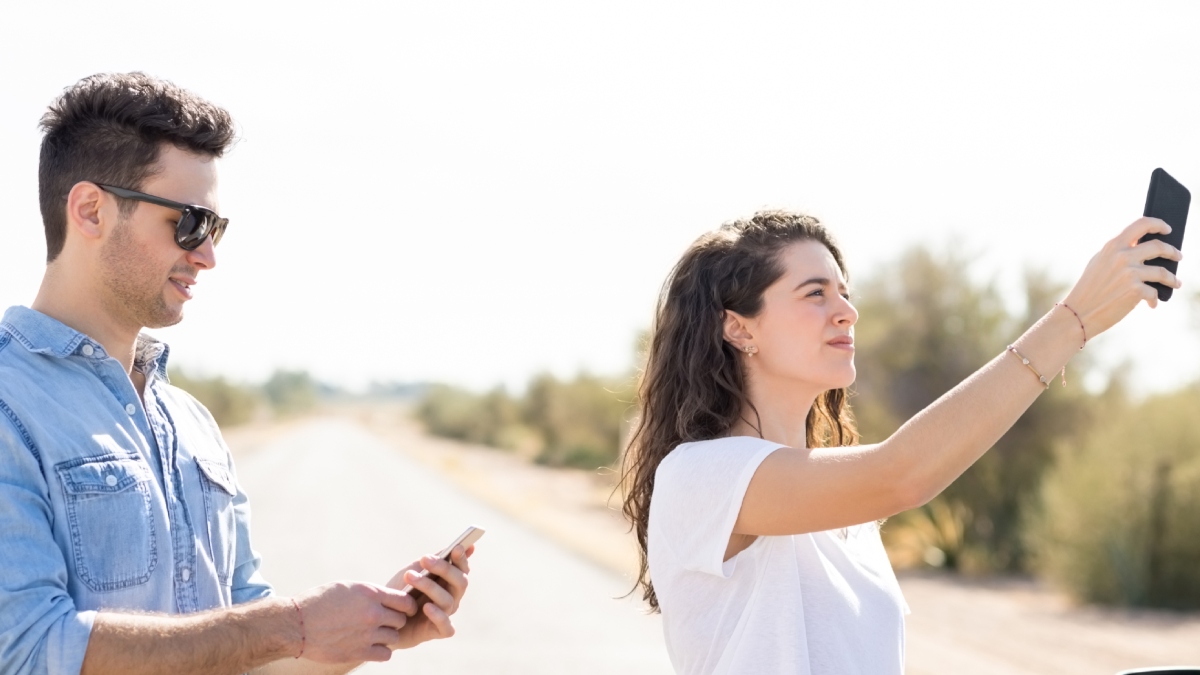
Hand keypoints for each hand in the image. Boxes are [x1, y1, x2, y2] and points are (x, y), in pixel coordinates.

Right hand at [291, 581, 415, 662]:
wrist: (296, 624)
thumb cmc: (319, 602)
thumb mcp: (347, 588)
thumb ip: (370, 594)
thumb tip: (388, 599)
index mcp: (370, 593)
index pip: (405, 601)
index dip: (407, 606)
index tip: (403, 609)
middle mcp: (372, 613)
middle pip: (401, 620)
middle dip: (394, 621)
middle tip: (383, 622)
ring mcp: (366, 634)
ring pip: (394, 637)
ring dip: (386, 636)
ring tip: (373, 634)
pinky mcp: (358, 652)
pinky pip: (385, 654)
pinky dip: (381, 651)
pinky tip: (371, 646)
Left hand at [385, 545, 472, 648]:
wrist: (382, 617)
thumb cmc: (401, 591)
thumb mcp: (415, 570)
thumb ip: (435, 560)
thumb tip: (463, 546)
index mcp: (449, 581)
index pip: (462, 569)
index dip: (461, 559)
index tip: (455, 548)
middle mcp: (452, 597)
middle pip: (460, 583)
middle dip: (444, 569)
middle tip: (425, 559)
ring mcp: (446, 614)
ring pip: (448, 600)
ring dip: (429, 586)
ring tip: (409, 576)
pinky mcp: (437, 632)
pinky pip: (446, 627)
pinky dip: (438, 616)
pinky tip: (426, 607)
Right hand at [1063, 217, 1183, 336]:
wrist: (1079, 313)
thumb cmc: (1089, 289)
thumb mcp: (1099, 263)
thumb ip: (1117, 252)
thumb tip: (1143, 246)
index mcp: (1113, 246)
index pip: (1141, 224)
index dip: (1158, 224)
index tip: (1167, 229)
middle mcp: (1122, 256)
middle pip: (1158, 246)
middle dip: (1173, 252)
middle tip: (1178, 256)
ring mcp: (1130, 273)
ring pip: (1163, 272)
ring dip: (1172, 279)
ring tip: (1175, 283)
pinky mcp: (1135, 291)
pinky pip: (1154, 292)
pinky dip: (1154, 299)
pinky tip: (1152, 303)